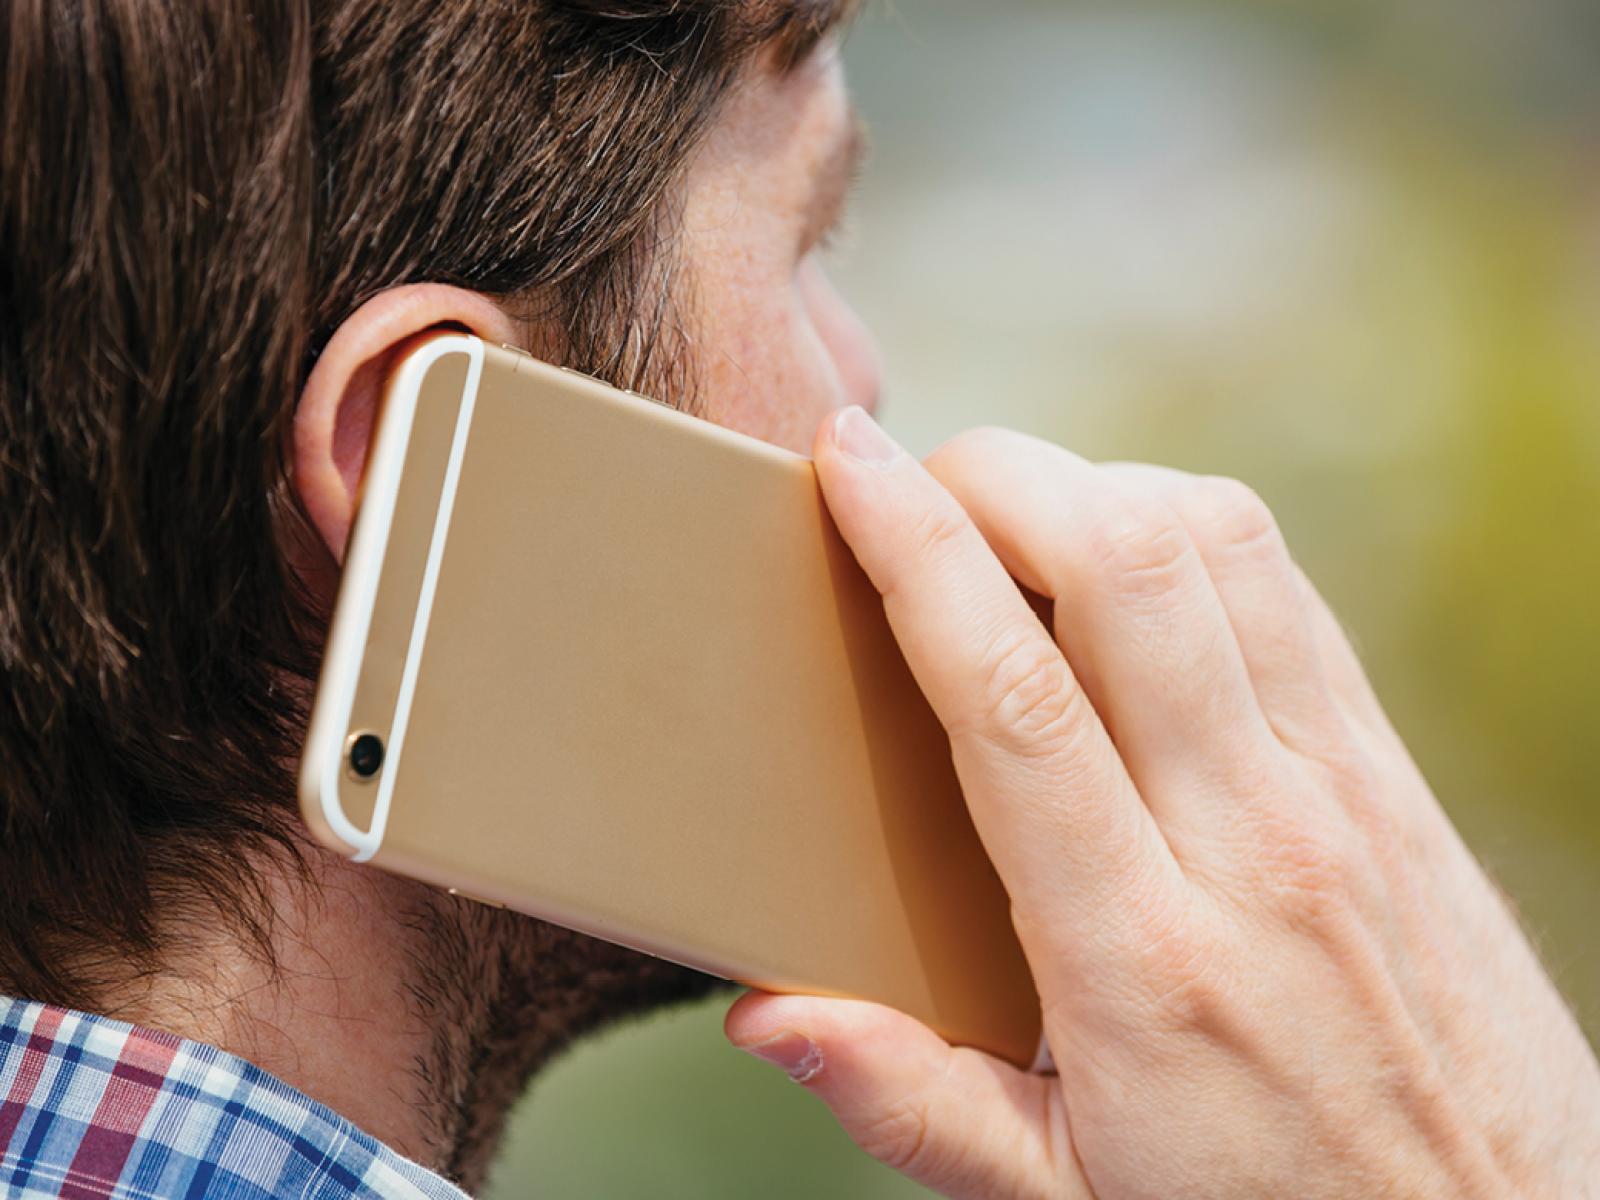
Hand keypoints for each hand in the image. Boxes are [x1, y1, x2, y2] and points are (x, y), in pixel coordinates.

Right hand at [725, 409, 1599, 1198]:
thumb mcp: (1063, 1198)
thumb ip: (912, 1103)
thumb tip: (768, 1016)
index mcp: (1136, 955)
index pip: (1011, 695)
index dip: (916, 554)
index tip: (849, 468)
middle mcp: (1251, 842)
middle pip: (1125, 568)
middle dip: (1001, 474)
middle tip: (916, 472)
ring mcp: (1339, 790)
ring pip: (1219, 547)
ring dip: (1098, 484)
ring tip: (1013, 512)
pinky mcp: (1390, 772)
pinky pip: (1288, 590)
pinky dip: (1190, 531)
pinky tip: (1128, 565)